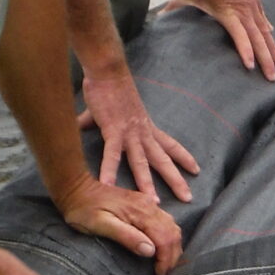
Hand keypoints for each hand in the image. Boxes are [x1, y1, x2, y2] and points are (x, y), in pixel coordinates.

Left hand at [58, 174, 184, 274]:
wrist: (75, 187)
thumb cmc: (83, 209)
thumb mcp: (100, 224)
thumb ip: (126, 236)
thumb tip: (151, 251)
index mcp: (141, 212)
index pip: (165, 239)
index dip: (165, 260)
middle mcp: (150, 206)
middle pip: (173, 234)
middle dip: (172, 257)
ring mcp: (148, 204)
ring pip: (172, 227)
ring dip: (172, 248)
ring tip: (165, 265)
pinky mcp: (144, 205)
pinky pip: (166, 222)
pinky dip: (169, 238)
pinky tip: (163, 248)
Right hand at [77, 63, 198, 204]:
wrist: (108, 71)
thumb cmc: (108, 87)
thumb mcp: (105, 110)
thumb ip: (92, 121)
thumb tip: (78, 124)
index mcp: (146, 128)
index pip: (170, 144)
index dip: (183, 157)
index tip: (196, 170)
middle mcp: (142, 133)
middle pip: (163, 160)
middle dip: (176, 179)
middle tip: (188, 198)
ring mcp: (129, 133)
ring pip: (142, 163)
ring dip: (147, 184)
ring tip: (154, 203)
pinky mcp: (113, 131)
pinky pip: (112, 155)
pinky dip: (110, 171)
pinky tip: (108, 185)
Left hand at [168, 0, 274, 80]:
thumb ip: (174, 8)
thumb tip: (158, 20)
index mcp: (228, 13)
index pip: (240, 36)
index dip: (246, 52)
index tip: (251, 67)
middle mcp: (244, 13)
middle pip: (258, 40)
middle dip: (266, 60)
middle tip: (272, 78)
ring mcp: (252, 7)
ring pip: (265, 32)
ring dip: (272, 49)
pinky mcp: (256, 1)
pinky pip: (264, 20)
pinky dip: (268, 31)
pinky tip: (272, 37)